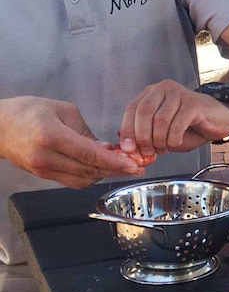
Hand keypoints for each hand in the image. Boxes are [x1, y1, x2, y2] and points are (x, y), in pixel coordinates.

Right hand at [0, 97, 142, 187]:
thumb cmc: (29, 111)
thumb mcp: (63, 110)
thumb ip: (86, 131)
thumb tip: (106, 149)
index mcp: (52, 136)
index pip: (90, 155)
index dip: (114, 162)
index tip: (133, 164)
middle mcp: (47, 157)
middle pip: (88, 171)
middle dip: (115, 170)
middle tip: (137, 167)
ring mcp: (43, 169)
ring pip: (82, 180)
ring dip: (104, 174)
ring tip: (122, 166)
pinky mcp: (42, 175)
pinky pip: (72, 181)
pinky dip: (90, 176)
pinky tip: (102, 167)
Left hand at [120, 80, 228, 156]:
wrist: (218, 121)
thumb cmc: (190, 126)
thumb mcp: (163, 132)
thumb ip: (146, 135)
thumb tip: (128, 147)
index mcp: (152, 93)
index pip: (132, 108)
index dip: (128, 130)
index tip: (129, 148)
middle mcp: (164, 89)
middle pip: (144, 112)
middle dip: (143, 136)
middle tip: (148, 151)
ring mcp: (179, 94)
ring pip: (160, 119)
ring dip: (159, 140)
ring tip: (164, 148)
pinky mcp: (193, 103)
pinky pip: (177, 124)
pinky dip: (173, 139)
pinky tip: (176, 143)